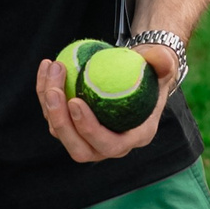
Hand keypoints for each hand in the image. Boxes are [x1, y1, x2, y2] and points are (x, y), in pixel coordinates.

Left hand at [36, 43, 176, 163]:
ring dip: (50, 103)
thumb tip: (158, 59)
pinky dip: (45, 91)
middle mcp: (109, 145)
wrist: (137, 73)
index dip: (90, 130)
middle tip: (55, 91)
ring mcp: (88, 138)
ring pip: (60, 131)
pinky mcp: (72, 125)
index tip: (77, 101)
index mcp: (134, 137)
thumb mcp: (163, 64)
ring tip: (54, 69)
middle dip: (61, 123)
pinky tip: (48, 66)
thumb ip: (163, 61)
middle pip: (79, 149)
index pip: (111, 145)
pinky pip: (53, 114)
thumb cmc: (153, 70)